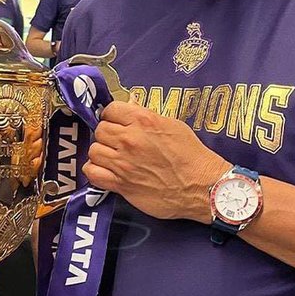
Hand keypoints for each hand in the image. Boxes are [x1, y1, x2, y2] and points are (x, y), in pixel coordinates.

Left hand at [83, 101, 228, 221]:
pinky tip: (105, 170)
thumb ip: (147, 117)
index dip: (113, 116)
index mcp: (143, 121)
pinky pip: (92, 172)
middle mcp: (129, 139)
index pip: (111, 109)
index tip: (117, 122)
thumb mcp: (173, 125)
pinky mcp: (121, 184)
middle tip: (117, 142)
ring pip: (93, 150)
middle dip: (107, 134)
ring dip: (101, 152)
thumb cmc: (192, 155)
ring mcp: (123, 163)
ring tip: (112, 157)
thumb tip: (130, 108)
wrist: (202, 187)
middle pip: (100, 130)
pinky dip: (95, 170)